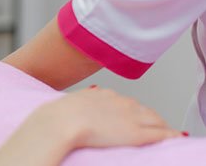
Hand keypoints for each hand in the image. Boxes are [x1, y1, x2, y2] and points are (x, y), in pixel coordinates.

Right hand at [34, 87, 184, 148]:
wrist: (60, 121)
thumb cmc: (58, 114)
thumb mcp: (70, 100)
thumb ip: (83, 98)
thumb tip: (87, 94)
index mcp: (103, 94)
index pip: (126, 102)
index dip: (133, 111)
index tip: (134, 117)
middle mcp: (119, 102)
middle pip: (143, 108)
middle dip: (150, 117)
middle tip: (154, 126)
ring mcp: (129, 117)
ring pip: (154, 118)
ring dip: (160, 124)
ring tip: (162, 131)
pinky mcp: (135, 133)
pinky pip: (159, 133)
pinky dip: (168, 134)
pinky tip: (172, 137)